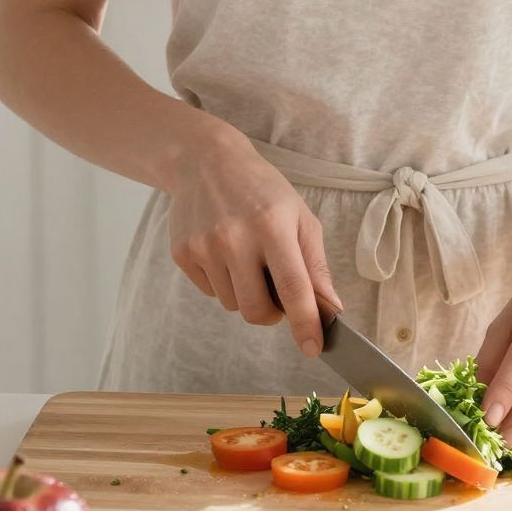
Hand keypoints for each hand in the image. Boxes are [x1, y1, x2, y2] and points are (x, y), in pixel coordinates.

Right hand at [167, 114, 341, 356]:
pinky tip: (224, 252)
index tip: (313, 348)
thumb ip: (316, 265)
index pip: (293, 288)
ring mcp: (204, 247)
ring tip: (247, 258)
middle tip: (277, 294)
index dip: (305, 323)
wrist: (205, 162)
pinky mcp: (182, 253)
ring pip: (233, 305)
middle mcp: (234, 237)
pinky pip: (210, 292)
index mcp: (272, 226)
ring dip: (246, 294)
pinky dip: (223, 282)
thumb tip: (330, 309)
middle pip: (256, 310)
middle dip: (272, 314)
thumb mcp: (300, 217)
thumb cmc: (262, 191)